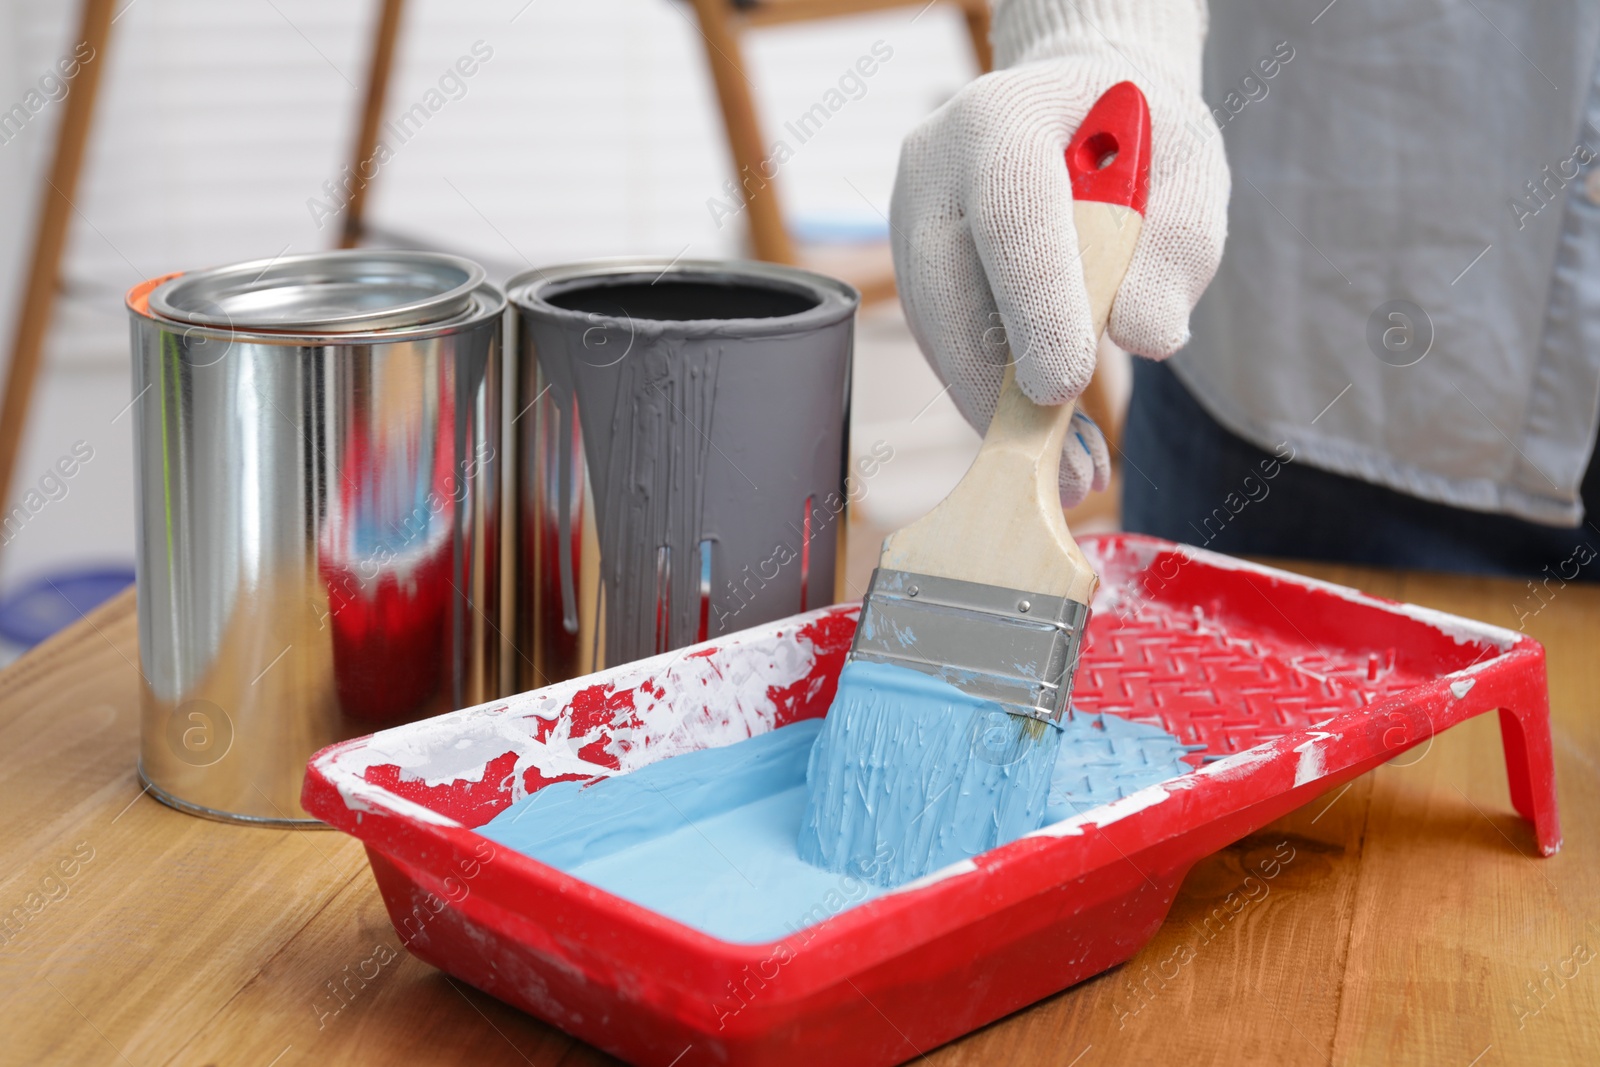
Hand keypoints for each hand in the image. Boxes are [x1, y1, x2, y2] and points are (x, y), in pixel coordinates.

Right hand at [889, 0, 1228, 506]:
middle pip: (949, 289)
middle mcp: (935, 169)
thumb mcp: (1189, 174)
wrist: (1078, 120)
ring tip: (1070, 475)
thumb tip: (1145, 337)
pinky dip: (992, 407)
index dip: (1034, 304)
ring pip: (938, 334)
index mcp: (1004, 117)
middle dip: (1005, 387)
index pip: (1010, 215)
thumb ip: (1178, 249)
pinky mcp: (913, 277)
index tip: (1066, 387)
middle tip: (1068, 466)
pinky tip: (1044, 447)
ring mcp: (910, 224)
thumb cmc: (1140, 145)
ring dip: (1000, 416)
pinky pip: (944, 351)